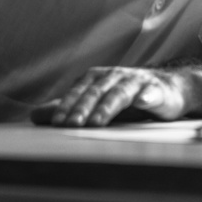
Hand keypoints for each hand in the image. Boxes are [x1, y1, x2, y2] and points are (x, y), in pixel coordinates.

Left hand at [30, 66, 190, 126]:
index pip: (78, 91)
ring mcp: (135, 82)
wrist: (167, 89)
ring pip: (118, 94)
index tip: (56, 123)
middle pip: (95, 92)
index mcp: (96, 79)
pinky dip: (146, 97)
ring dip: (106, 108)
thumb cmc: (127, 98)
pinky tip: (142, 102)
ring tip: (96, 123)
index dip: (66, 106)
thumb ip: (68, 109)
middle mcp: (113, 76)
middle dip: (82, 108)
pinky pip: (150, 93)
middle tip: (71, 126)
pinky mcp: (156, 90)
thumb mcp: (95, 103)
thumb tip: (34, 116)